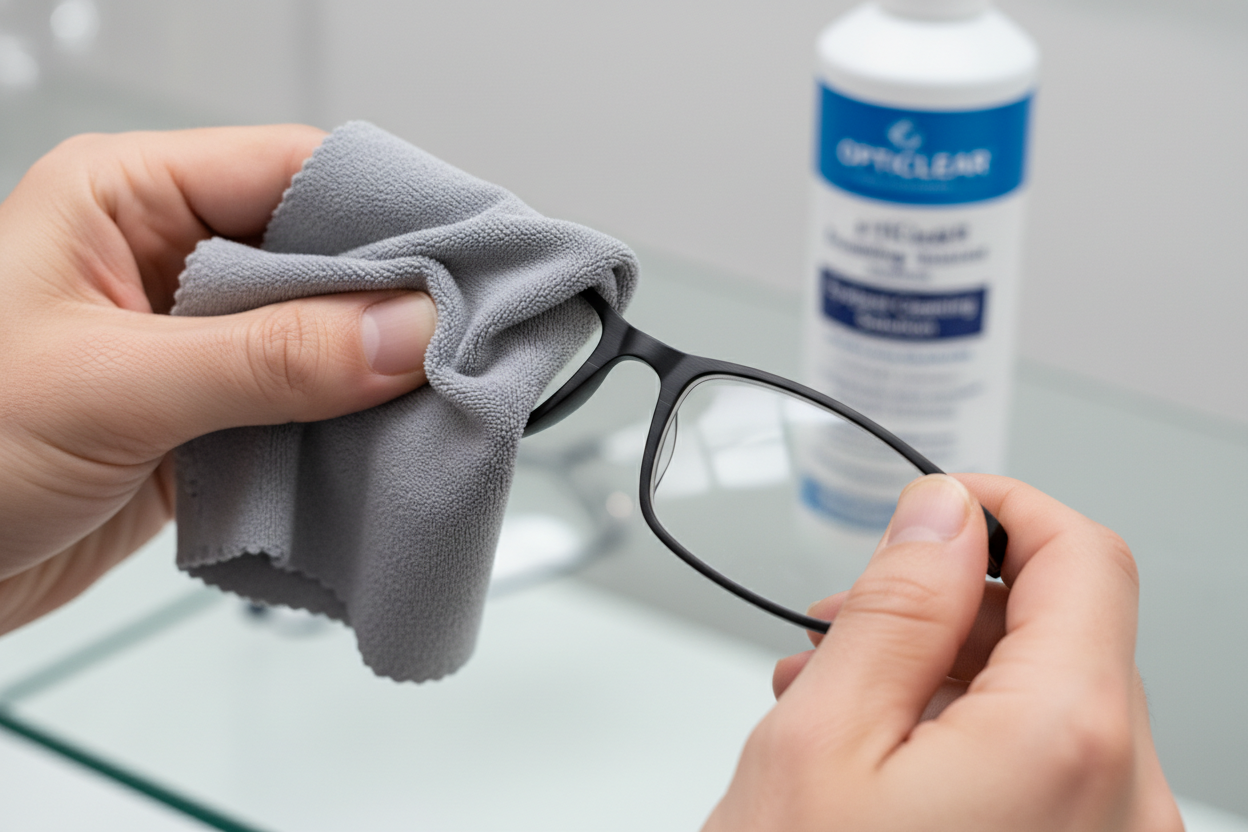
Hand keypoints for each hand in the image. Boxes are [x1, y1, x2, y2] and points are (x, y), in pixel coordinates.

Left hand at [0, 126, 435, 633]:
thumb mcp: (112, 387)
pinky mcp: (206, 418)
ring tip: (448, 398)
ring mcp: (192, 343)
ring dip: (378, 374)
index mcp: (126, 199)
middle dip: (395, 304)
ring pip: (322, 338)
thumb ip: (268, 359)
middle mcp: (167, 261)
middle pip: (321, 257)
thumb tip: (406, 334)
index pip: (292, 173)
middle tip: (472, 342)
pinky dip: (349, 430)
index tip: (469, 262)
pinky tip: (389, 443)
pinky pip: (301, 408)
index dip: (389, 212)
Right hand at [706, 473, 1181, 831]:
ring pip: (1044, 697)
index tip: (934, 505)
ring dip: (940, 672)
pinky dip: (962, 735)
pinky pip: (1042, 766)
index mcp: (1069, 741)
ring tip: (830, 698)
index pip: (1083, 556)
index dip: (1003, 506)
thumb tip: (946, 511)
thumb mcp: (823, 740)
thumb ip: (898, 606)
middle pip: (1060, 629)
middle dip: (944, 604)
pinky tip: (874, 755)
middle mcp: (1126, 801)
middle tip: (838, 624)